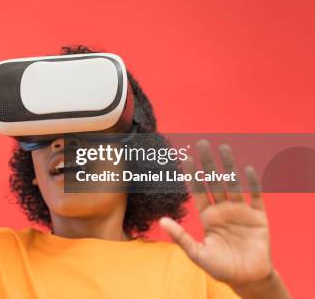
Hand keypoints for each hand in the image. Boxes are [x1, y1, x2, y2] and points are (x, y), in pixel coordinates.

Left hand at [160, 140, 272, 286]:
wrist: (248, 278)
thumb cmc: (220, 268)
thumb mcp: (197, 254)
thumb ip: (181, 237)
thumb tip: (161, 221)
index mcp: (207, 216)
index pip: (198, 190)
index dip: (193, 174)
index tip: (186, 157)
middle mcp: (223, 209)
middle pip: (214, 181)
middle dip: (208, 162)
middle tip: (202, 142)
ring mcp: (240, 211)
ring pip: (233, 183)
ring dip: (229, 166)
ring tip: (223, 147)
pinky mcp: (258, 217)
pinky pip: (255, 196)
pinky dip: (252, 183)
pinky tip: (247, 169)